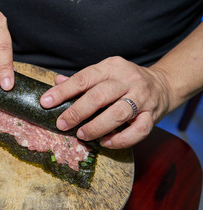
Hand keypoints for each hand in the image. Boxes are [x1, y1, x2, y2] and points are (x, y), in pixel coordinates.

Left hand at [40, 56, 171, 148]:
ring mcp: (142, 97)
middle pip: (99, 95)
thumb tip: (56, 83)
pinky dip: (121, 139)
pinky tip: (106, 142)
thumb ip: (82, 80)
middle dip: (77, 111)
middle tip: (62, 124)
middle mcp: (128, 80)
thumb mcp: (104, 73)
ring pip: (119, 113)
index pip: (84, 78)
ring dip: (97, 126)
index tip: (45, 102)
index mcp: (111, 67)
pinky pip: (138, 131)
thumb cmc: (125, 81)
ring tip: (82, 135)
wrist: (163, 84)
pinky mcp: (153, 115)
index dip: (63, 91)